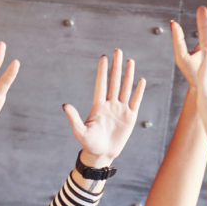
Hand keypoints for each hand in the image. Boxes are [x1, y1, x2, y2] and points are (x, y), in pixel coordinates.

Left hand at [63, 49, 144, 166]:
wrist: (102, 154)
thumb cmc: (89, 144)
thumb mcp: (80, 131)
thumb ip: (74, 118)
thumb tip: (65, 105)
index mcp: (98, 106)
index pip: (101, 85)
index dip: (102, 71)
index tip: (103, 57)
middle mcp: (110, 105)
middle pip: (114, 82)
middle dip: (116, 67)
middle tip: (117, 51)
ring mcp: (120, 110)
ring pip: (126, 88)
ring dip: (128, 75)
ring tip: (130, 61)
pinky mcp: (130, 118)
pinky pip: (135, 101)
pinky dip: (138, 91)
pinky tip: (141, 80)